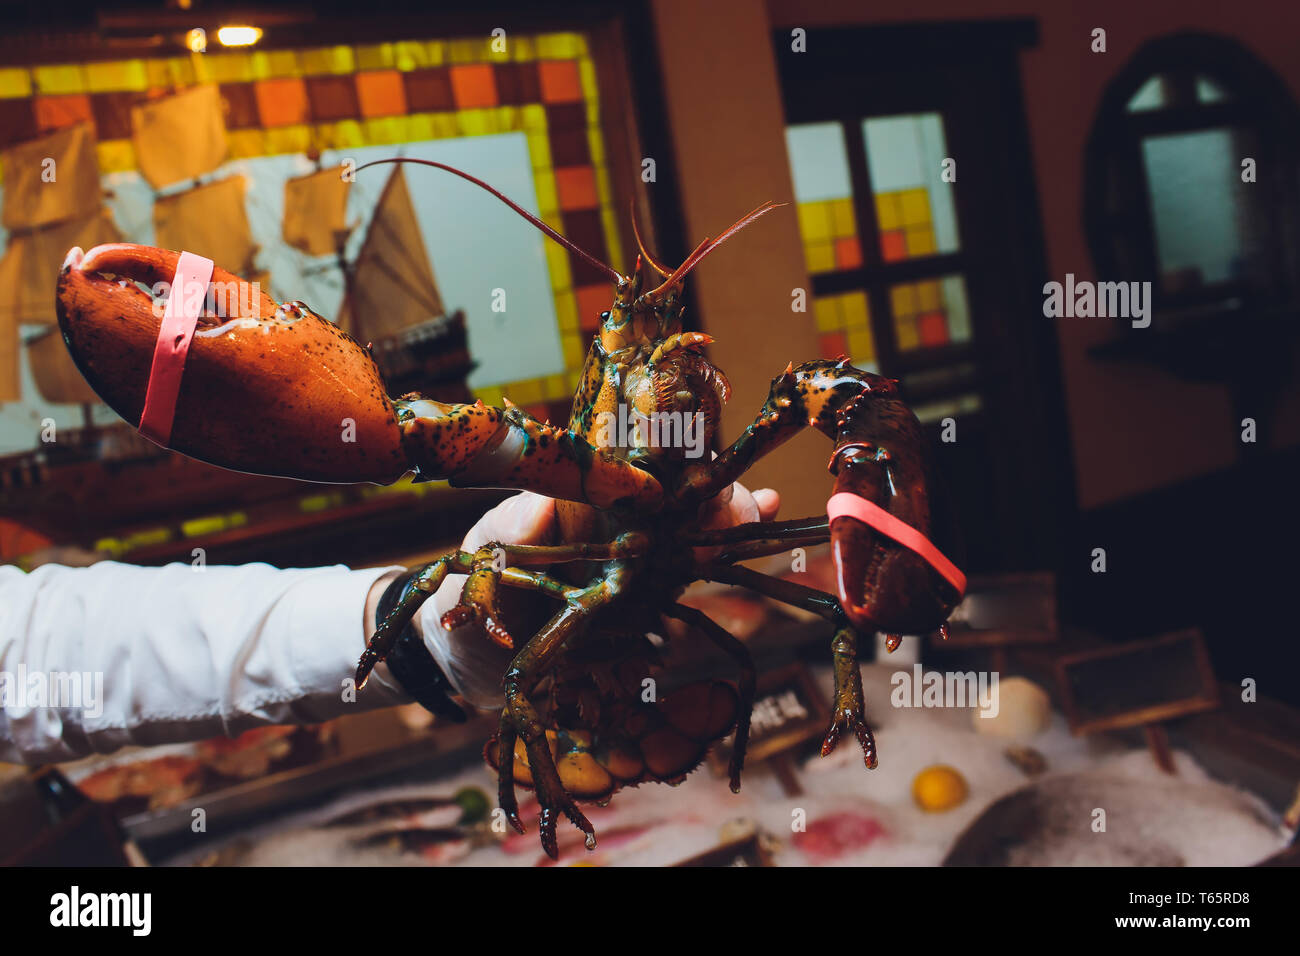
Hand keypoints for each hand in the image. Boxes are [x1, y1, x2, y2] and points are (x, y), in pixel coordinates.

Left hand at [419, 485, 779, 710]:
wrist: (463, 659)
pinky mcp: (640, 604)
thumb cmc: (465, 598)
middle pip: (674, 499)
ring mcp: (629, 564)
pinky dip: (717, 560)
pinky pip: (684, 580)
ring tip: (764, 512)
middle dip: (716, 495)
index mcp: (574, 501)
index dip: (670, 468)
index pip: (632, 474)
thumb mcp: (479, 563)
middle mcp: (608, 525)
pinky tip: (751, 546)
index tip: (702, 477)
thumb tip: (541, 501)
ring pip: (689, 533)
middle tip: (752, 504)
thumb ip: (508, 531)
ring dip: (729, 520)